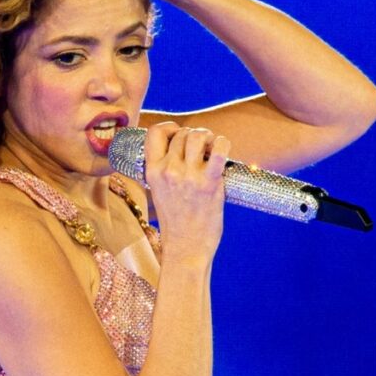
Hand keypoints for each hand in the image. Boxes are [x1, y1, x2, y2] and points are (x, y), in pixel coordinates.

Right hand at [143, 122, 230, 265]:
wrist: (186, 247)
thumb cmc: (176, 221)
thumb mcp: (158, 191)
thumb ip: (165, 170)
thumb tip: (183, 149)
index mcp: (152, 171)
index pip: (154, 132)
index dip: (170, 127)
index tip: (179, 134)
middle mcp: (168, 171)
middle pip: (182, 134)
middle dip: (195, 135)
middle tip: (204, 149)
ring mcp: (188, 177)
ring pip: (198, 136)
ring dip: (208, 137)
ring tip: (213, 149)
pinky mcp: (209, 184)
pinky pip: (219, 150)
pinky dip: (224, 143)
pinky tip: (223, 148)